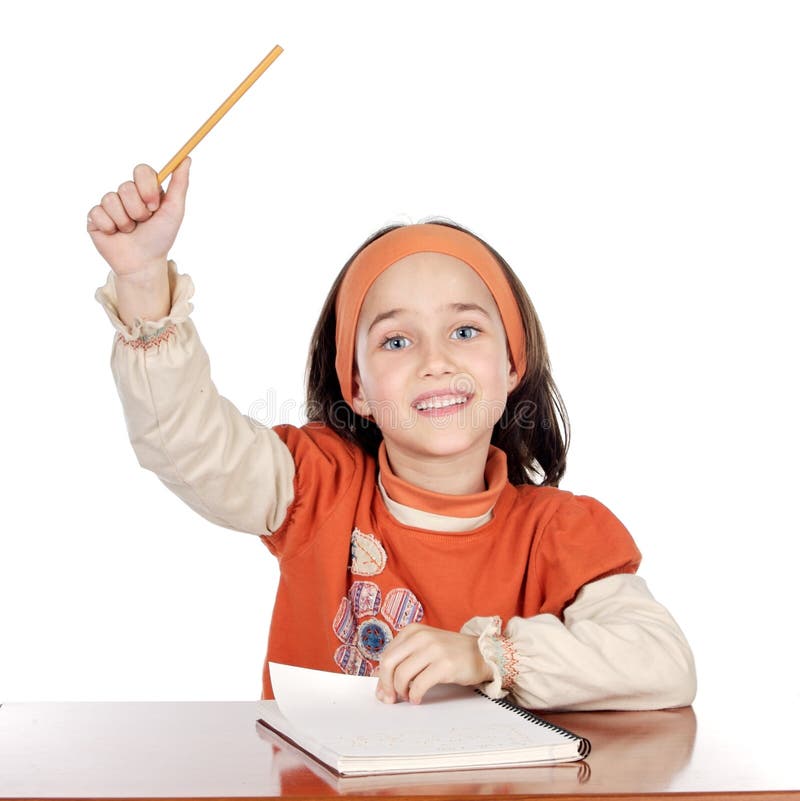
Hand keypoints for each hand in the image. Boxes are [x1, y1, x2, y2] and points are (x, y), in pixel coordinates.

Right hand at [87, 159, 190, 278]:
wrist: (143, 263)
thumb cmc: (160, 237)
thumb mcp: (174, 211)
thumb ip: (180, 184)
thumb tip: (186, 158)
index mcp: (145, 189)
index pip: (141, 170)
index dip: (146, 187)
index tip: (154, 206)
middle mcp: (126, 194)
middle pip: (125, 187)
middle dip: (138, 210)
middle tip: (143, 222)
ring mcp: (109, 204)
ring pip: (111, 200)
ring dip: (125, 221)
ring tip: (130, 231)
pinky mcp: (95, 217)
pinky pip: (98, 213)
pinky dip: (110, 227)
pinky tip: (115, 234)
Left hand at [375, 623, 492, 704]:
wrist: (482, 653)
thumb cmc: (450, 653)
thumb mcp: (425, 647)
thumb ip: (405, 661)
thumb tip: (383, 688)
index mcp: (413, 630)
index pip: (387, 654)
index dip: (381, 677)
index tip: (383, 691)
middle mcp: (421, 636)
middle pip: (389, 663)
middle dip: (385, 685)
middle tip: (390, 699)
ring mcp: (433, 649)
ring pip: (402, 675)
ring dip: (401, 691)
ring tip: (408, 696)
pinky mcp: (445, 665)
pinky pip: (419, 685)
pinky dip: (414, 696)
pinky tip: (417, 699)